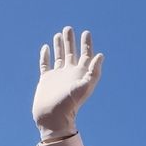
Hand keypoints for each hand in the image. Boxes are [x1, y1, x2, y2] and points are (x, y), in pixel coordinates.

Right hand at [33, 26, 104, 141]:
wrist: (53, 117)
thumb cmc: (69, 105)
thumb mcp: (84, 87)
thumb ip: (93, 71)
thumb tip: (100, 55)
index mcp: (80, 74)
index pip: (86, 56)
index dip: (87, 44)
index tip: (86, 32)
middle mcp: (69, 74)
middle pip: (71, 53)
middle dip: (71, 41)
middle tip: (69, 28)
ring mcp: (57, 76)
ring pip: (59, 57)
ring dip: (59, 46)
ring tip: (59, 34)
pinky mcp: (46, 80)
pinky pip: (45, 65)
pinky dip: (45, 56)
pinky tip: (46, 47)